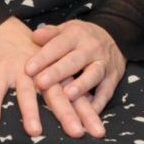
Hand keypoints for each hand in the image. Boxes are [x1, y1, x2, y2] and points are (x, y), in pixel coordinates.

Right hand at [0, 17, 90, 137]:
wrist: (5, 30)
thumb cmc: (32, 57)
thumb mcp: (53, 70)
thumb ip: (68, 89)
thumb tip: (92, 109)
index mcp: (57, 74)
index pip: (76, 96)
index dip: (87, 113)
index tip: (99, 132)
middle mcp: (41, 72)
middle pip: (56, 94)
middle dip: (67, 114)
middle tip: (77, 133)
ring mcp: (20, 69)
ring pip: (26, 92)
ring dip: (30, 111)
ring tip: (35, 132)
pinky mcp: (0, 68)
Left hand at [26, 20, 124, 134]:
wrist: (116, 36)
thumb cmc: (82, 37)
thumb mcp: (67, 29)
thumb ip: (50, 34)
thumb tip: (34, 36)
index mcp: (76, 35)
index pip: (58, 45)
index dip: (43, 57)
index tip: (28, 69)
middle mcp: (91, 48)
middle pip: (74, 61)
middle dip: (57, 72)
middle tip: (41, 83)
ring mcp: (104, 64)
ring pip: (93, 75)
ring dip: (81, 86)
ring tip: (67, 96)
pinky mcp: (113, 79)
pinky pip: (106, 92)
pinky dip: (97, 104)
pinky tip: (86, 113)